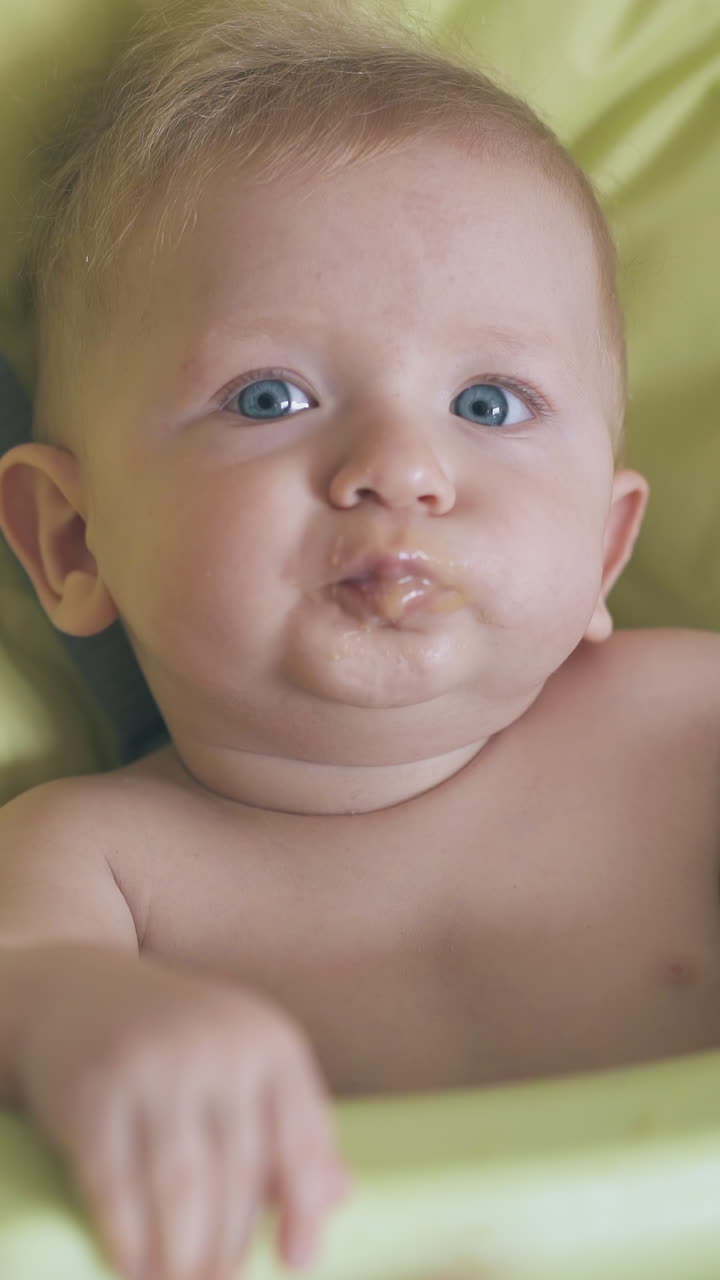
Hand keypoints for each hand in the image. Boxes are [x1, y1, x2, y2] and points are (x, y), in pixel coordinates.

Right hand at [15, 945, 350, 1279]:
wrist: (81, 993)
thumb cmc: (182, 1043)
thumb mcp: (247, 1065)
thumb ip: (294, 1127)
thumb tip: (338, 1199)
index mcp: (269, 1042)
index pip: (301, 1135)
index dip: (301, 1205)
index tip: (296, 1262)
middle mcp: (217, 1047)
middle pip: (239, 1171)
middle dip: (232, 1246)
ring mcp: (153, 1066)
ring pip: (182, 1185)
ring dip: (184, 1254)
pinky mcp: (94, 1091)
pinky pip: (116, 1182)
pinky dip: (128, 1237)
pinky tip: (134, 1268)